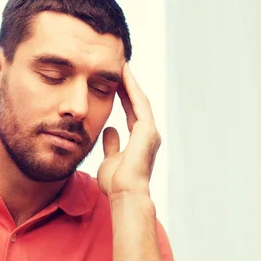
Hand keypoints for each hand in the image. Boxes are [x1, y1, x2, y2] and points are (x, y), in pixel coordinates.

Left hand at [97, 63, 160, 196]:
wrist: (125, 193)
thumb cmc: (117, 183)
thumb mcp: (110, 159)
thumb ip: (112, 144)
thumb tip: (109, 129)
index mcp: (140, 140)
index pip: (131, 112)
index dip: (124, 96)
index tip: (116, 82)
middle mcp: (148, 134)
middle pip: (137, 103)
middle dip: (129, 85)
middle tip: (120, 67)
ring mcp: (150, 132)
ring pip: (140, 100)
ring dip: (131, 83)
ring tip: (122, 66)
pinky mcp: (148, 131)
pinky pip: (139, 104)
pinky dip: (132, 89)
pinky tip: (125, 75)